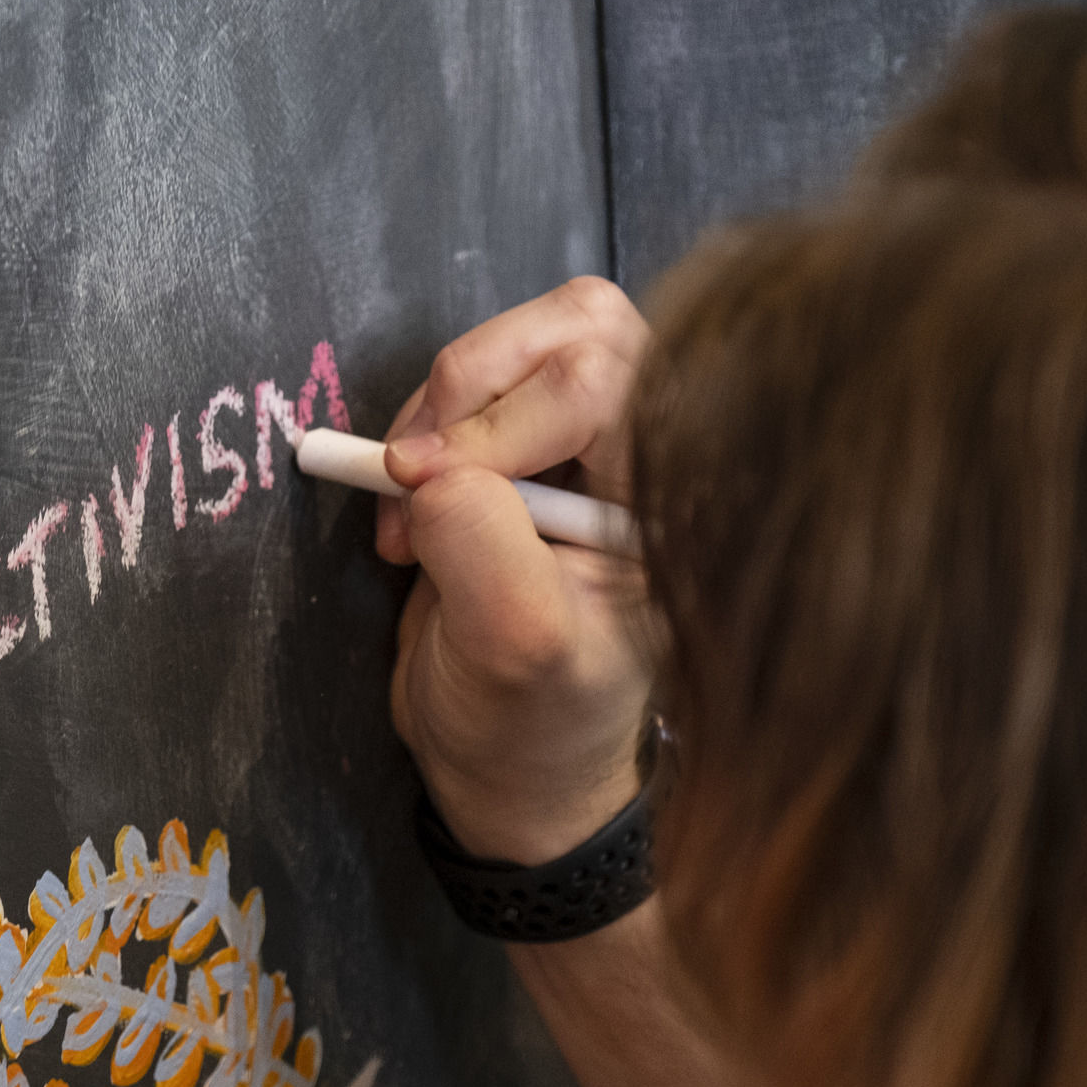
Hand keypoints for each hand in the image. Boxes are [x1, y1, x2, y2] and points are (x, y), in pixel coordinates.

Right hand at [379, 277, 654, 864]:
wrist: (501, 761)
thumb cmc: (531, 725)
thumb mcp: (514, 650)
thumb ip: (484, 547)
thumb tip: (432, 468)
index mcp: (678, 500)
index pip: (608, 382)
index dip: (504, 419)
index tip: (426, 486)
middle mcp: (647, 457)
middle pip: (580, 326)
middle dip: (471, 389)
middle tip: (414, 476)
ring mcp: (587, 445)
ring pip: (517, 342)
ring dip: (435, 415)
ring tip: (408, 513)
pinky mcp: (525, 444)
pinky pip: (472, 383)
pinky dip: (418, 431)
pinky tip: (410, 510)